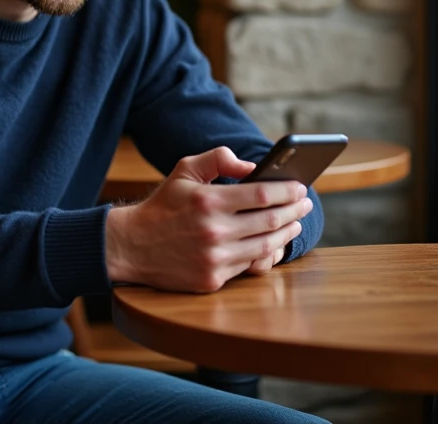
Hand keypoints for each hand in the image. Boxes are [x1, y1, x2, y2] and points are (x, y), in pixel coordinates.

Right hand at [105, 146, 312, 292]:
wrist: (132, 246)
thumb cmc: (164, 205)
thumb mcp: (184, 170)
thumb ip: (218, 158)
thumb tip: (252, 167)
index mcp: (208, 201)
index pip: (262, 195)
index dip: (287, 191)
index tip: (300, 187)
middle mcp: (213, 231)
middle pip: (270, 221)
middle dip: (293, 211)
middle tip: (305, 204)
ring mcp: (214, 259)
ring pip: (264, 246)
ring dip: (285, 234)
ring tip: (294, 224)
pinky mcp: (211, 280)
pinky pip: (248, 266)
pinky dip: (264, 254)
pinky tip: (272, 244)